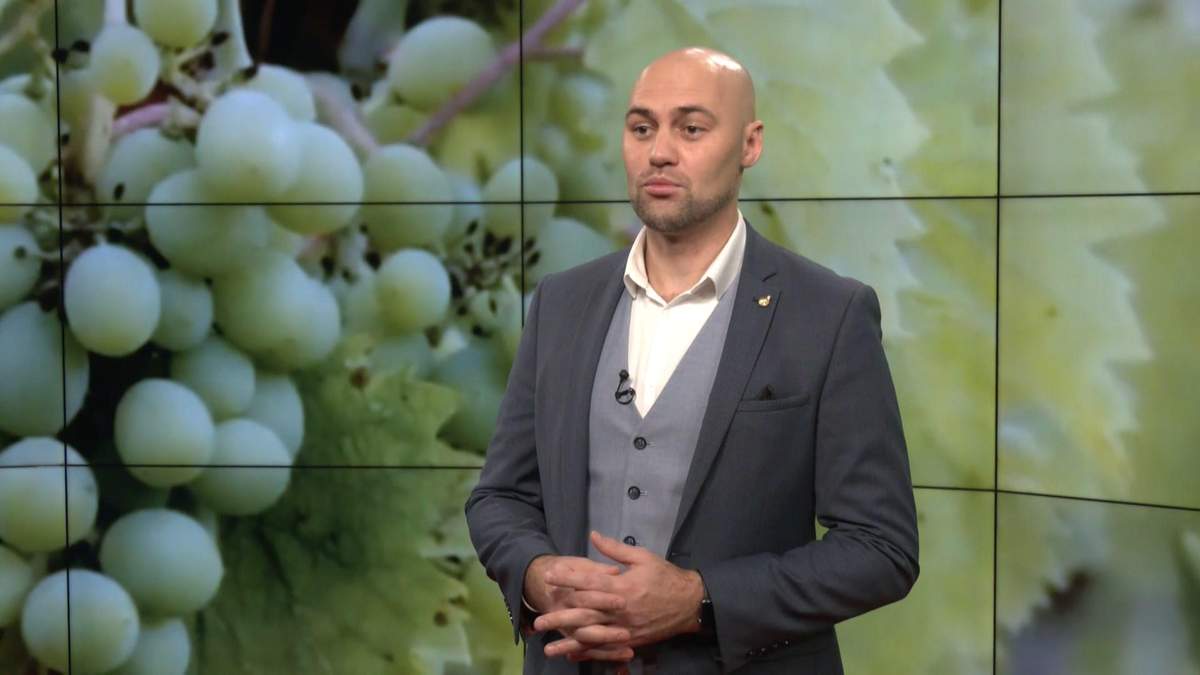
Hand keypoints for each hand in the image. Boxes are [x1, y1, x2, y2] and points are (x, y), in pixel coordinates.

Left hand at [536, 531, 704, 660]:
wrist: (690, 603)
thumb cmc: (665, 576)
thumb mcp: (643, 557)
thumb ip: (615, 549)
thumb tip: (593, 535)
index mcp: (623, 586)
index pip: (589, 582)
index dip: (567, 579)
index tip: (549, 576)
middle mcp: (621, 609)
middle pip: (585, 614)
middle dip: (560, 617)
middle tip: (539, 620)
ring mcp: (626, 628)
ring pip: (593, 636)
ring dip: (569, 642)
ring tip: (548, 647)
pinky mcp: (631, 640)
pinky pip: (606, 648)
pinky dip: (589, 653)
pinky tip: (572, 655)